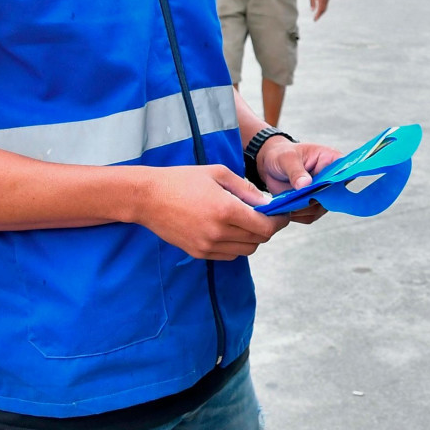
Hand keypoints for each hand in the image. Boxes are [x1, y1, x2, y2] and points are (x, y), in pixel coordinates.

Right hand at [131, 164, 285, 259]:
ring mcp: (207, 245)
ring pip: (245, 251)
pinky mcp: (198, 253)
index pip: (265, 227)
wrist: (148, 198)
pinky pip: (229, 255)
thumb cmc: (183, 180)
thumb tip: (267, 203)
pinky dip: (236, 246)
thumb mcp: (218, 173)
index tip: (281, 215)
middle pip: (258, 240)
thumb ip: (246, 189)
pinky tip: (230, 230)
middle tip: (266, 216)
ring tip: (247, 222)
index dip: (278, 222)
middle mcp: (218, 232)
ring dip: (252, 238)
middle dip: (267, 229)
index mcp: (226, 210)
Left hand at [258, 136, 341, 223]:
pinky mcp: (314, 206)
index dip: (338, 182)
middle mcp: (331, 179)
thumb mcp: (287, 158)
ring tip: (288, 201)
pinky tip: (287, 208)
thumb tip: (305, 184)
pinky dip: (297, 215)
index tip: (320, 188)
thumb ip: (296, 171)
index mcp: (331, 160)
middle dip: (315, 198)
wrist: (270, 165)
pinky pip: (310, 216)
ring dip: (303, 208)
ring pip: (321, 208)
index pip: (344, 172)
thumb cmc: (282, 155)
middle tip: (297, 196)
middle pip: (334, 195)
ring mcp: (324, 194)